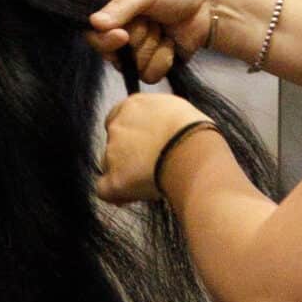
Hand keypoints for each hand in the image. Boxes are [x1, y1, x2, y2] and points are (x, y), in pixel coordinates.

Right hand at [86, 0, 217, 83]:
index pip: (92, 32)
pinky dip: (163, 59)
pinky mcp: (152, 62)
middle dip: (139, 38)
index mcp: (109, 6)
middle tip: (154, 20)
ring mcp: (135, 48)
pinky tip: (172, 43)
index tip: (123, 36)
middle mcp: (118, 29)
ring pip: (132, 66)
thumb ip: (121, 7)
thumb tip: (95, 24)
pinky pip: (148, 75)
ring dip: (153, 48)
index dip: (105, 39)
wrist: (210, 4)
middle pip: (112, 52)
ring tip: (164, 29)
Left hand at [98, 91, 211, 207]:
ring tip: (149, 181)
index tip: (140, 146)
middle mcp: (117, 126)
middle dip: (126, 156)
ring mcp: (112, 153)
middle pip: (112, 143)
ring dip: (123, 173)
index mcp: (133, 106)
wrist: (195, 152)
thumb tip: (163, 128)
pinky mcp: (115, 179)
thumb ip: (159, 117)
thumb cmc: (196, 132)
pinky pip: (105, 190)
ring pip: (109, 166)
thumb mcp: (177, 110)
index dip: (129, 135)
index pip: (117, 118)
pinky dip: (116, 194)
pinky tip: (130, 196)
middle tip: (149, 166)